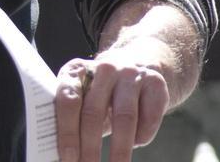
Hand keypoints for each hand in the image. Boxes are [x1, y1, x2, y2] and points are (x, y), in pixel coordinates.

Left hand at [53, 49, 170, 161]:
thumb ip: (70, 117)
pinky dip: (142, 137)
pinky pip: (149, 118)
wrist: (138, 66)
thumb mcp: (82, 96)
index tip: (68, 158)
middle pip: (94, 112)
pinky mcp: (155, 84)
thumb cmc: (100, 93)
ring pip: (124, 117)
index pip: (68, 100)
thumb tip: (63, 155)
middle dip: (90, 147)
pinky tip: (135, 144)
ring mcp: (131, 74)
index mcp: (77, 70)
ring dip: (119, 150)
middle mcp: (103, 68)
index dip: (67, 132)